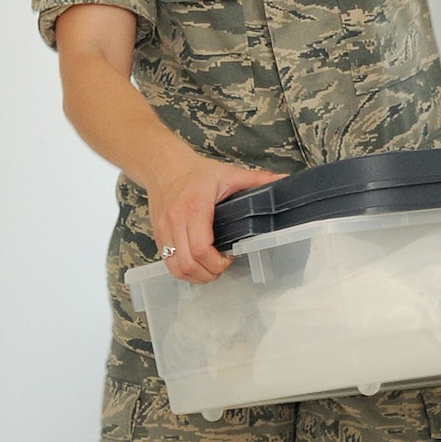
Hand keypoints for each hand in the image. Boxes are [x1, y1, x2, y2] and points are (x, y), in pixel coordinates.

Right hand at [145, 147, 285, 283]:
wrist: (163, 166)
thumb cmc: (195, 172)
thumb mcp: (229, 174)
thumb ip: (257, 180)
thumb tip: (284, 180)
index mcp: (195, 208)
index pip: (200, 248)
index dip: (216, 262)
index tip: (229, 258)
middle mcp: (175, 221)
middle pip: (188, 264)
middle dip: (209, 273)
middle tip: (222, 267)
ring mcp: (163, 230)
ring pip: (175, 268)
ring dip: (195, 276)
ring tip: (210, 269)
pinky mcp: (157, 235)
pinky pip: (167, 263)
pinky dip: (182, 271)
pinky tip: (196, 265)